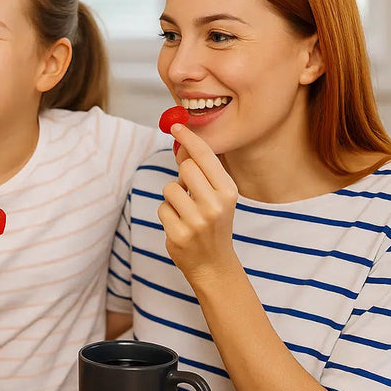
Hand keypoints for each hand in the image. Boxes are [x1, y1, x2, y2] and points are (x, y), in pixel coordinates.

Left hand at [157, 124, 238, 278]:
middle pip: (186, 168)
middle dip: (182, 176)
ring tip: (185, 212)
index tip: (176, 126)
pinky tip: (180, 226)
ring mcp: (196, 221)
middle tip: (189, 191)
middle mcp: (215, 204)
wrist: (214, 264)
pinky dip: (167, 214)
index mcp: (228, 191)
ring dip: (173, 198)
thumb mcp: (216, 197)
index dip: (189, 138)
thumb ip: (201, 173)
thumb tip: (182, 144)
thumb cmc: (213, 224)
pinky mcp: (179, 234)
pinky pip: (162, 208)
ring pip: (170, 188)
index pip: (205, 156)